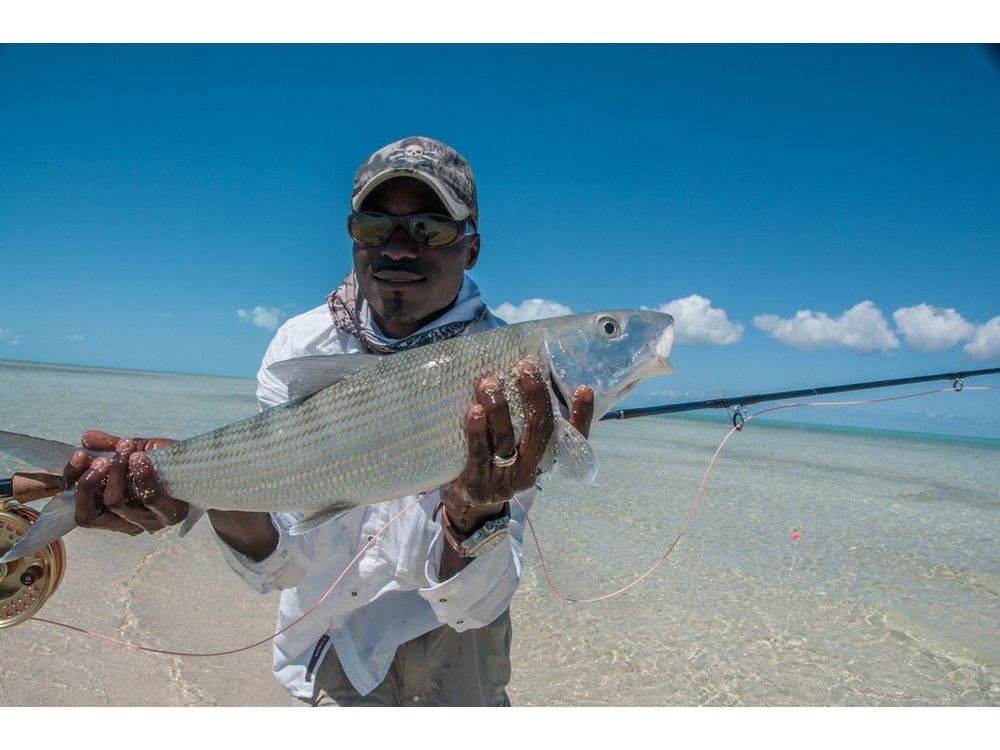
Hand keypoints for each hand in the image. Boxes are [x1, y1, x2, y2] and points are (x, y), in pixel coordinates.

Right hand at [63, 430, 188, 534]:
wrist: (204, 471)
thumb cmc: (164, 462)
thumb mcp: (134, 451)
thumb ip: (110, 446)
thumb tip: (86, 436)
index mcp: (110, 512)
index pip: (79, 507)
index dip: (72, 482)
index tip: (79, 453)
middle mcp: (125, 522)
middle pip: (88, 515)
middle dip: (89, 483)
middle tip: (102, 457)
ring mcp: (148, 522)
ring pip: (116, 504)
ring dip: (116, 473)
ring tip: (125, 450)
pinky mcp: (170, 515)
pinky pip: (150, 498)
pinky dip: (141, 476)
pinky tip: (141, 458)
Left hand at [440, 360, 593, 534]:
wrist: (467, 504)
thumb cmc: (493, 462)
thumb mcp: (515, 447)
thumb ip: (523, 422)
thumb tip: (527, 375)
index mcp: (544, 460)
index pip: (573, 440)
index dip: (582, 417)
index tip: (585, 389)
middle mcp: (529, 471)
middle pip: (540, 431)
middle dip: (535, 396)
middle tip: (525, 368)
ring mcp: (503, 480)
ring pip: (506, 439)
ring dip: (499, 407)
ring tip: (489, 383)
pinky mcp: (478, 484)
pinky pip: (479, 453)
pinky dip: (476, 430)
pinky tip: (474, 410)